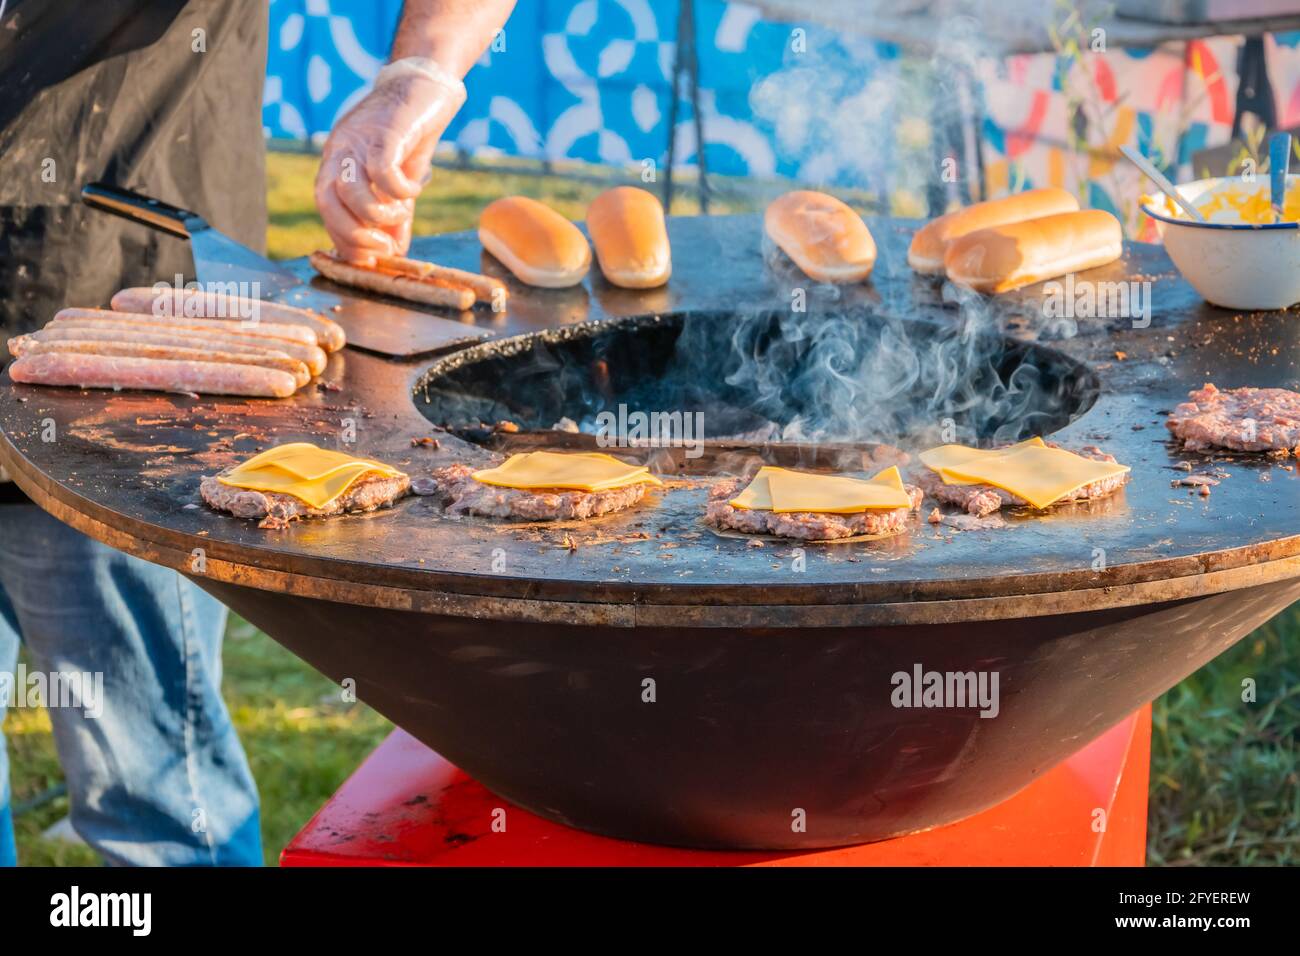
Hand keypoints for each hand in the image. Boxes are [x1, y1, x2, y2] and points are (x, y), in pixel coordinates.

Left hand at [314, 61, 465, 263]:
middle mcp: (339, 152)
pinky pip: (382, 171)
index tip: (373, 256)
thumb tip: (395, 253)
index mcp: (336, 165)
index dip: (346, 240)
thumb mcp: (398, 183)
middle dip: (356, 235)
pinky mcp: (384, 132)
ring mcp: (358, 140)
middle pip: (327, 202)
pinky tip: (414, 187)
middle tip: (385, 247)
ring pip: (351, 191)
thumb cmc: (410, 137)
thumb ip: (394, 217)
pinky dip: (400, 190)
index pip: (326, 210)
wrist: (426, 89)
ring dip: (380, 214)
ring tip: (403, 212)